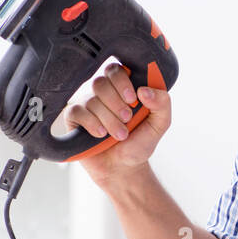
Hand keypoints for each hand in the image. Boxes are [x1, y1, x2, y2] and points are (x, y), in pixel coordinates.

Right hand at [61, 60, 171, 187]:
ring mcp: (87, 104)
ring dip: (109, 119)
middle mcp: (103, 93)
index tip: (133, 98)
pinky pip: (76, 111)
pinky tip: (101, 134)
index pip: (115, 70)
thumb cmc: (139, 143)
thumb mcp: (159, 124)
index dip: (122, 81)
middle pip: (101, 82)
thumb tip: (145, 90)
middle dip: (116, 103)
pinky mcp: (75, 118)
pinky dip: (91, 122)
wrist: (124, 168)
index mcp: (122, 87)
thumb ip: (162, 104)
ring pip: (91, 99)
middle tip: (127, 119)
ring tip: (120, 135)